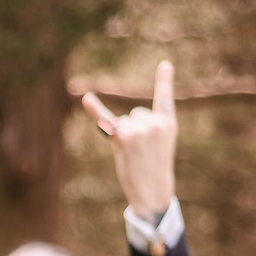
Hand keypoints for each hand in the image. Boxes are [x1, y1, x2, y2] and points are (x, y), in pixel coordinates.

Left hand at [83, 61, 177, 222]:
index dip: (164, 81)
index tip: (164, 64)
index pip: (165, 98)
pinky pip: (106, 121)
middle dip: (133, 130)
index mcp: (169, 123)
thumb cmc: (153, 167)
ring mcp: (139, 129)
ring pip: (121, 122)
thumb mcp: (160, 143)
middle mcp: (155, 123)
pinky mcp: (123, 138)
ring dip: (122, 137)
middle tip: (141, 151)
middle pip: (134, 114)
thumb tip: (117, 123)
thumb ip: (147, 127)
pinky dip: (95, 110)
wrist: (152, 190)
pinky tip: (86, 98)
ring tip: (132, 153)